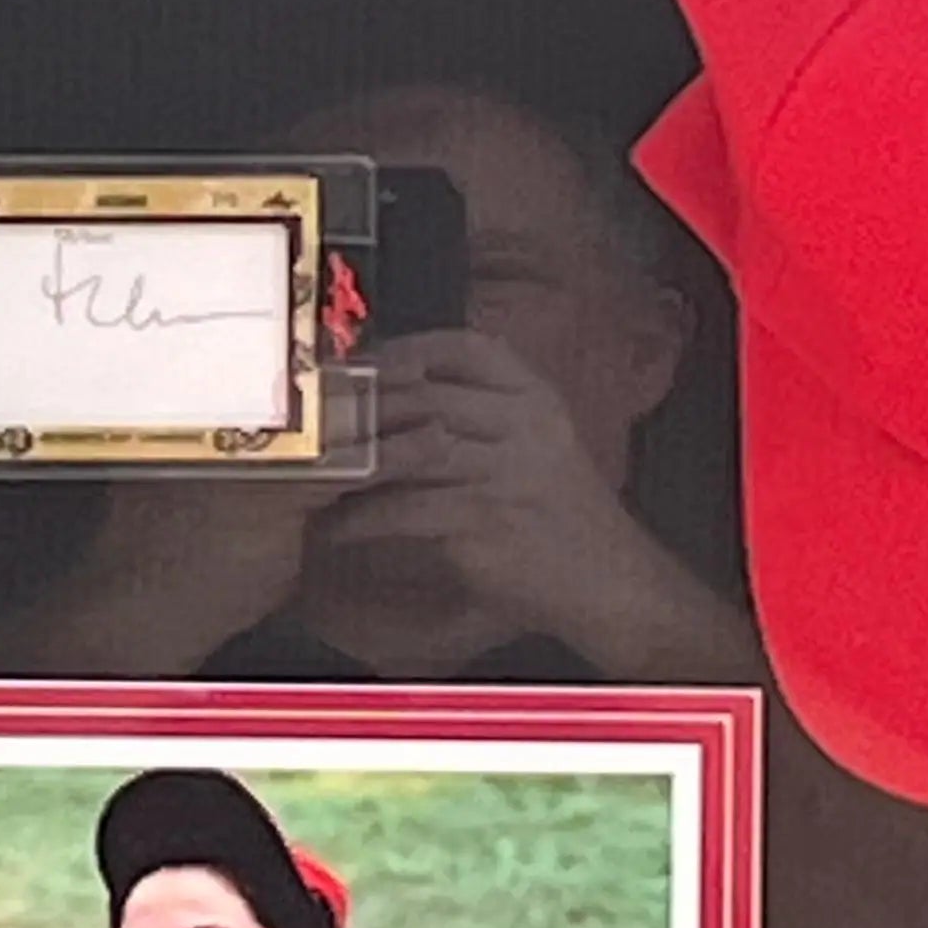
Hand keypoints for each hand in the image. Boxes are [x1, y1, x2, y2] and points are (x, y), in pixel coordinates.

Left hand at [313, 331, 735, 671]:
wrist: (608, 581)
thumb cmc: (563, 514)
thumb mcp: (540, 444)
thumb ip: (490, 415)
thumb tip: (408, 397)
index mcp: (537, 397)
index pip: (468, 347)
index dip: (412, 347)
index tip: (369, 360)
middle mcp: (524, 423)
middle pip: (428, 391)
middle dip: (371, 403)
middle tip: (325, 419)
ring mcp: (504, 469)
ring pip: (411, 447)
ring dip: (359, 461)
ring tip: (319, 474)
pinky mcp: (483, 519)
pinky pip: (406, 509)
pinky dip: (363, 520)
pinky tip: (338, 530)